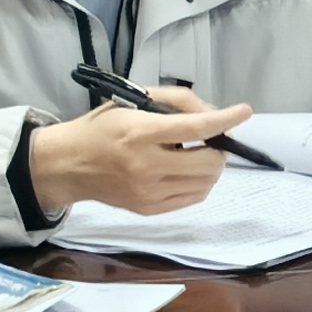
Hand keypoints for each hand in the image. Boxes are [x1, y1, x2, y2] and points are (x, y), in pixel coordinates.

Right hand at [28, 87, 250, 218]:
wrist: (67, 165)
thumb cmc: (102, 128)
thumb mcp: (133, 102)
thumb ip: (176, 101)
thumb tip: (213, 114)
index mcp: (140, 133)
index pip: (195, 128)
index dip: (224, 120)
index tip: (244, 112)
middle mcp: (145, 165)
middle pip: (209, 161)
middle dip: (218, 148)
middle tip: (209, 140)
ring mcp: (148, 192)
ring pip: (207, 182)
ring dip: (211, 166)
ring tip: (193, 154)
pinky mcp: (149, 209)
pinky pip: (194, 197)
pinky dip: (199, 182)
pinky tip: (184, 171)